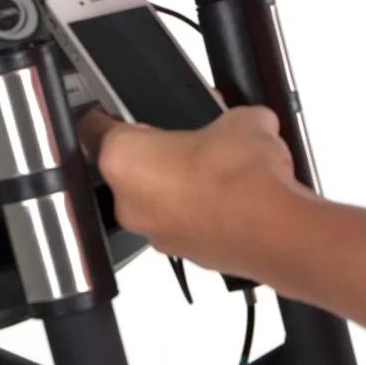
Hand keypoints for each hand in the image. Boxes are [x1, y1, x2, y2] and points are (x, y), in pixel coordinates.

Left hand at [76, 105, 306, 279]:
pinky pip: (185, 224)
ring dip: (180, 186)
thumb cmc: (240, 174)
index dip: (107, 114)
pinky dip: (202, 213)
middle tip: (189, 139)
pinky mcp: (185, 254)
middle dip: (158, 153)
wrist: (272, 227)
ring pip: (158, 201)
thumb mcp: (241, 119)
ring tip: (219, 169)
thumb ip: (233, 117)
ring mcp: (156, 233)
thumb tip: (249, 122)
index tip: (116, 111)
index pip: (93, 128)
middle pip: (129, 169)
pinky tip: (232, 198)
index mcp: (123, 158)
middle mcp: (129, 201)